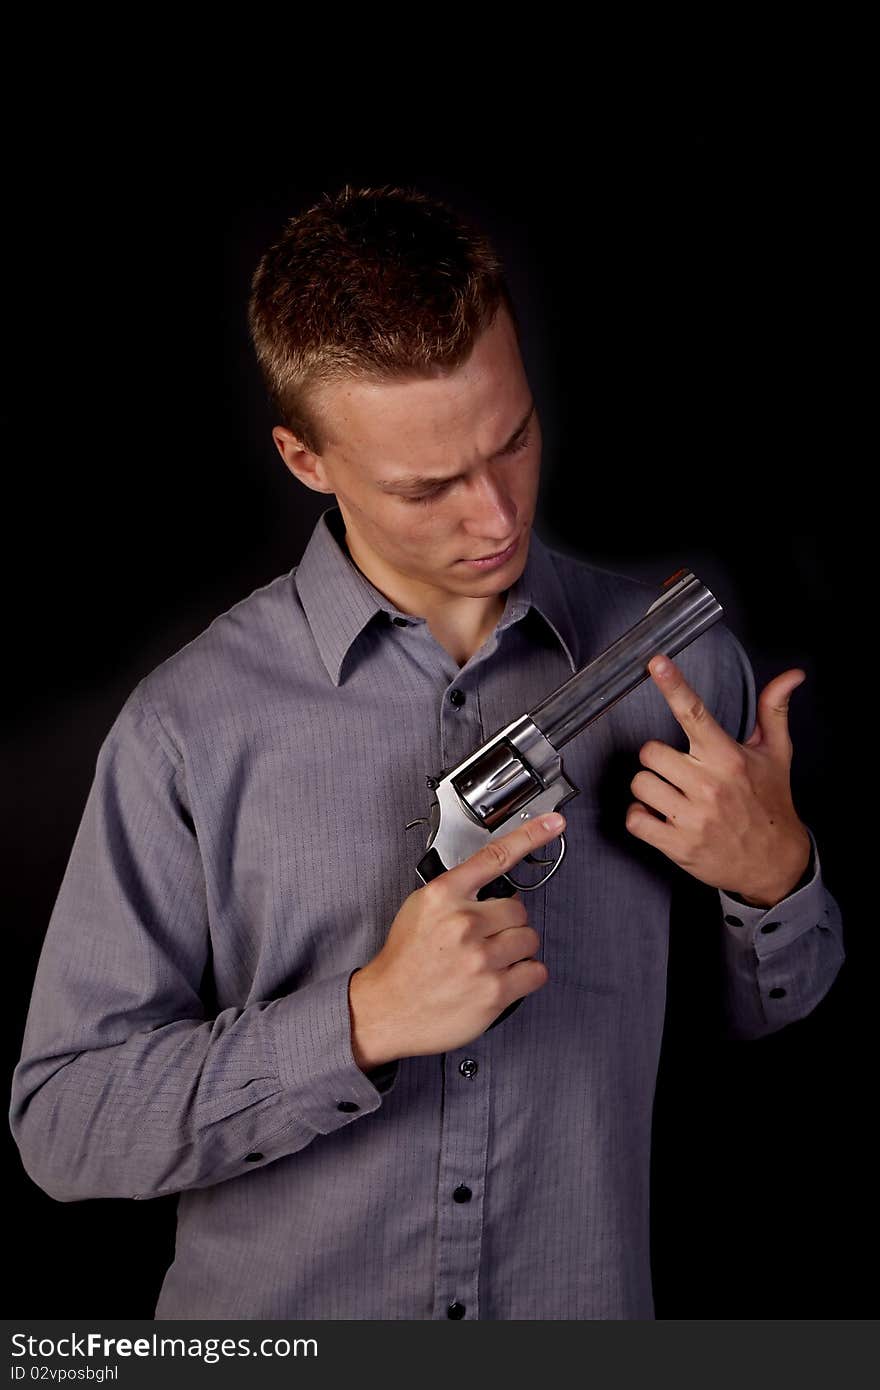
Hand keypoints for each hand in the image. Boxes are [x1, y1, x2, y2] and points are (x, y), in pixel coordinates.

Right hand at [348, 813, 563, 1066]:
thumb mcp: (420, 908)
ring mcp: (481, 958)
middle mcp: (464, 923)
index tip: (554, 822)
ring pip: (529, 939)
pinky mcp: (494, 992)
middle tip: (484, 938)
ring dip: (516, 950)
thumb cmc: (405, 960)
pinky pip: (535, 972)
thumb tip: (492, 884)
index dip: (531, 835)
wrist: (386, 1007)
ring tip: (490, 960)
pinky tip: (501, 978)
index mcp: (444, 896)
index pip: (495, 856)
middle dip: (507, 923)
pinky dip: (525, 976)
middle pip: (518, 908)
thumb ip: (455, 892)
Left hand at [626, 653, 810, 907]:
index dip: (674, 685)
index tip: (657, 663)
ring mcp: (693, 817)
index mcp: (728, 757)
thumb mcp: (776, 755)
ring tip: (671, 794)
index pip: (695, 713)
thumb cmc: (771, 803)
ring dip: (648, 788)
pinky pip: (635, 820)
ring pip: (640, 784)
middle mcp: (710, 784)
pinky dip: (640, 817)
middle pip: (650, 752)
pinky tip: (659, 816)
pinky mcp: (679, 845)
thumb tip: (791, 676)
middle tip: (678, 770)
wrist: (775, 863)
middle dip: (658, 759)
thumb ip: (774, 711)